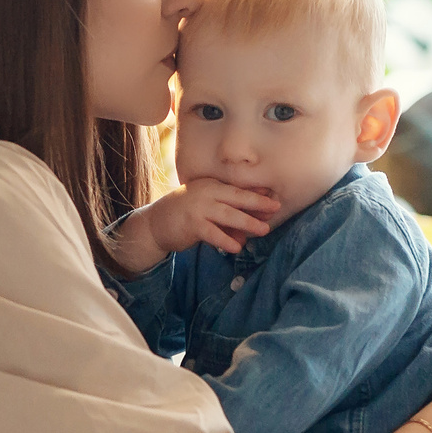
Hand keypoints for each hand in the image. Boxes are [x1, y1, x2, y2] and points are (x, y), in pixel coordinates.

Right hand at [143, 179, 277, 256]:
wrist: (155, 223)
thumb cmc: (186, 215)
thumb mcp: (207, 207)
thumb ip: (228, 212)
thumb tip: (253, 223)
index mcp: (211, 184)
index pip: (238, 189)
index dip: (257, 194)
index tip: (274, 199)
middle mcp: (206, 192)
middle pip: (237, 197)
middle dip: (258, 202)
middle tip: (276, 208)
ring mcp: (198, 208)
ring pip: (228, 215)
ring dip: (248, 222)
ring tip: (264, 230)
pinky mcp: (192, 224)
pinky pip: (213, 233)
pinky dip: (226, 240)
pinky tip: (238, 247)